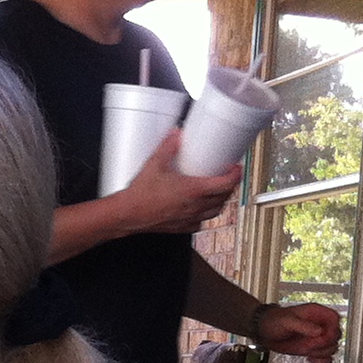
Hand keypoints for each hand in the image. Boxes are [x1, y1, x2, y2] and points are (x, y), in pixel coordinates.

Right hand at [115, 132, 241, 236]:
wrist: (127, 215)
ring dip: (221, 201)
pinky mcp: (182, 228)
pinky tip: (200, 209)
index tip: (235, 168)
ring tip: (218, 192)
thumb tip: (176, 134)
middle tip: (227, 176)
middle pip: (225, 197)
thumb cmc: (140, 196)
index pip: (226, 183)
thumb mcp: (155, 163)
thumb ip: (168, 146)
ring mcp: (190, 218)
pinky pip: (201, 222)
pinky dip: (205, 214)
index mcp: (194, 190)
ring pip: (216, 211)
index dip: (236, 174)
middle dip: (230, 186)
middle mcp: (195, 206)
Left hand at [255, 301, 341, 362]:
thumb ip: (303, 325)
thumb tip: (319, 331)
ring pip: (332, 347)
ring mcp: (317, 338)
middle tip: (310, 346)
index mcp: (316, 313)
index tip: (320, 337)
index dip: (331, 330)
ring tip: (308, 352)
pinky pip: (325, 356)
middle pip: (336, 336)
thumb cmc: (273, 321)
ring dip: (322, 353)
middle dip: (325, 344)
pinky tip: (310, 358)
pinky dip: (321, 360)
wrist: (263, 331)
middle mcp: (319, 325)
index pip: (335, 320)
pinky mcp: (312, 348)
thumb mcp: (287, 320)